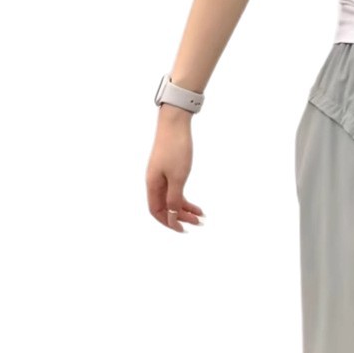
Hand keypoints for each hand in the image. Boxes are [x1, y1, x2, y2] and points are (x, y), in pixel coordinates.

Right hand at [145, 107, 204, 231]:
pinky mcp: (169, 169)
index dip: (168, 222)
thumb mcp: (178, 178)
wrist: (175, 123)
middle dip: (180, 217)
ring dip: (185, 209)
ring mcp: (161, 175)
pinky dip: (186, 198)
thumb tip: (170, 218)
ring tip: (201, 216)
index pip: (156, 211)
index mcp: (152, 184)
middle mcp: (154, 181)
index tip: (183, 229)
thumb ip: (173, 200)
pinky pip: (176, 189)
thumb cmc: (175, 149)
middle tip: (198, 223)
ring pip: (172, 199)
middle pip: (165, 206)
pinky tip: (197, 205)